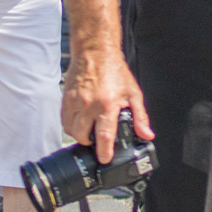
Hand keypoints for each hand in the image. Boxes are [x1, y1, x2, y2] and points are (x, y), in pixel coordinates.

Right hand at [62, 48, 153, 162]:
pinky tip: (80, 121)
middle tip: (97, 141)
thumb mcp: (133, 93)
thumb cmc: (115, 71)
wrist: (95, 52)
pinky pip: (64, 120)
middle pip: (83, 136)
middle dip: (90, 143)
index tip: (105, 159)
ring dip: (79, 135)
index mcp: (108, 104)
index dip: (104, 151)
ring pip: (71, 130)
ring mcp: (75, 101)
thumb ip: (140, 117)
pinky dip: (71, 125)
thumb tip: (147, 135)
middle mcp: (89, 104)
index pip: (104, 135)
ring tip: (89, 131)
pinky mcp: (66, 98)